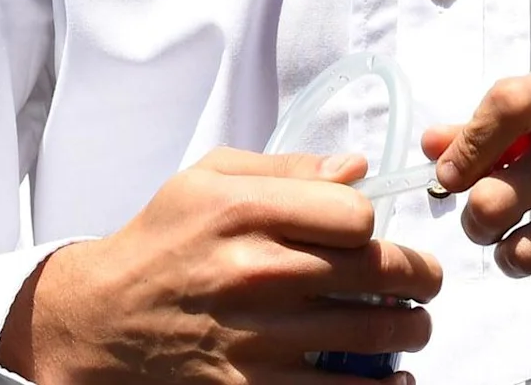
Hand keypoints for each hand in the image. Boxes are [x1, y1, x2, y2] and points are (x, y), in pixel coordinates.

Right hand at [0, 149, 442, 384]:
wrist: (104, 319)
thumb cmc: (161, 241)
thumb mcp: (206, 178)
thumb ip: (286, 168)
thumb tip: (357, 169)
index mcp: (244, 211)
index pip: (355, 214)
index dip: (373, 222)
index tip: (369, 232)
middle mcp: (255, 272)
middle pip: (378, 272)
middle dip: (418, 277)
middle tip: (426, 281)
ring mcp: (258, 337)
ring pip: (373, 334)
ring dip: (412, 330)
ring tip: (415, 325)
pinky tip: (394, 379)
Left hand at [422, 72, 530, 303]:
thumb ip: (502, 127)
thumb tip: (432, 146)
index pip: (500, 109)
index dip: (462, 150)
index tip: (452, 178)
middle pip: (495, 200)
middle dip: (477, 224)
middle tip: (489, 224)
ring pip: (525, 251)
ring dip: (512, 259)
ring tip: (526, 248)